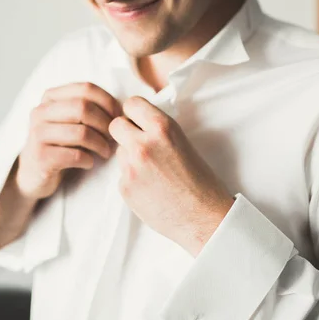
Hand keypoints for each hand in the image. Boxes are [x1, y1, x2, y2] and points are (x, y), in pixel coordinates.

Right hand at [16, 82, 121, 199]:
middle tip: (114, 137)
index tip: (119, 117)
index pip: (86, 88)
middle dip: (105, 123)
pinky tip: (89, 162)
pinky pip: (74, 155)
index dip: (108, 101)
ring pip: (81, 133)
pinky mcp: (40, 157)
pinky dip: (88, 160)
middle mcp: (41, 111)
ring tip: (105, 151)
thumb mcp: (70, 120)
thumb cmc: (61, 143)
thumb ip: (89, 107)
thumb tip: (123, 106)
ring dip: (100, 144)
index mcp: (51, 97)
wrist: (33, 173)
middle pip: (84, 108)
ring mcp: (37, 133)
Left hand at [109, 96, 233, 256]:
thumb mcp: (182, 141)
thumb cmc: (200, 180)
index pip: (131, 104)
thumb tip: (139, 121)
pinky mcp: (125, 187)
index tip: (137, 119)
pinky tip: (150, 187)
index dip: (134, 112)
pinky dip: (132, 179)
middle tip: (137, 141)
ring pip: (119, 151)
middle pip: (115, 125)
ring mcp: (131, 167)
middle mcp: (143, 144)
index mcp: (162, 128)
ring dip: (129, 157)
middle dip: (124, 131)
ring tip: (152, 171)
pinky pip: (121, 174)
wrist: (203, 216)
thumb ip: (157, 129)